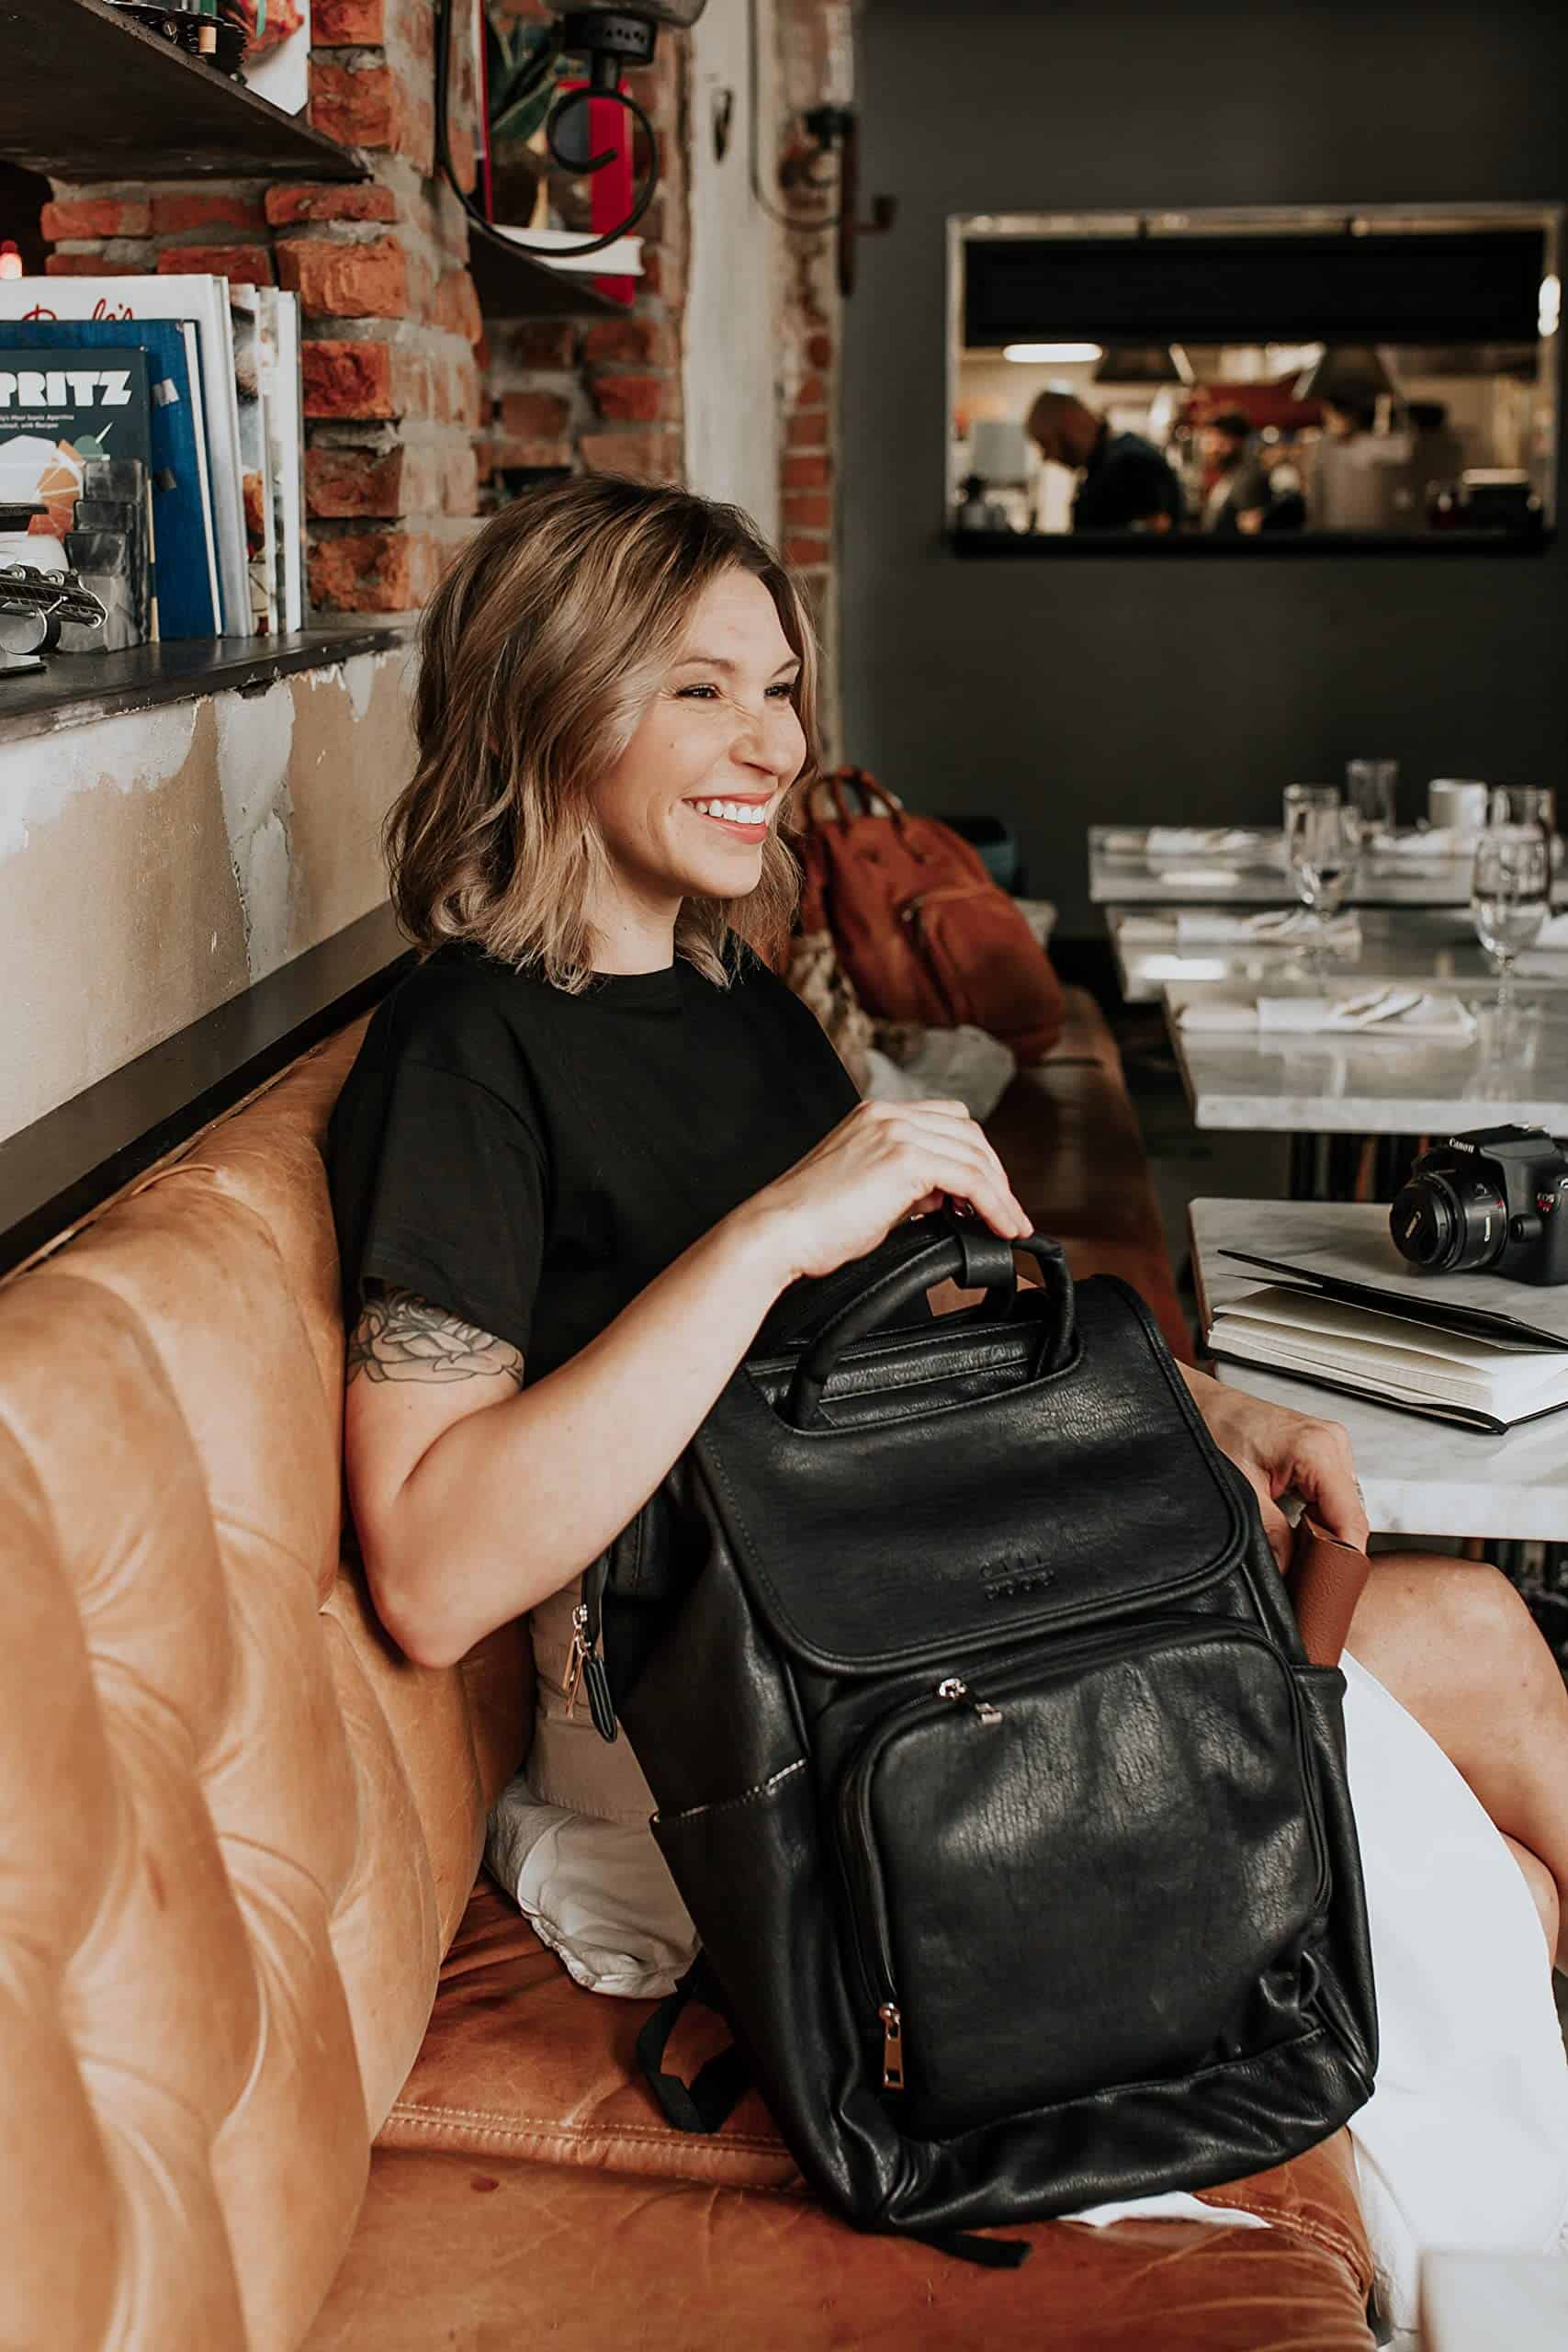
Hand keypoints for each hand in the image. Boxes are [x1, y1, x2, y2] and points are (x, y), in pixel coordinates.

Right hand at [744, 1097, 1032, 1286]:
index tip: (987, 1195)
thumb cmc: (810, 1224)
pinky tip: (999, 1225)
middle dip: (994, 1173)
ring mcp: (894, 1131)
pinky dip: (994, 1203)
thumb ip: (906, 1185)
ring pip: (974, 1154)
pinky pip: (970, 1178)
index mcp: (874, 1116)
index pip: (946, 1122)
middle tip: (1006, 1213)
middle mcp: (886, 1115)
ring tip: (1009, 1225)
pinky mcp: (903, 1158)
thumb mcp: (867, 1192)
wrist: (776, 1233)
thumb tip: (944, 1200)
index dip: (974, 1158)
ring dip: (1000, 1193)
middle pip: (968, 1132)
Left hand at [1180, 1364, 1367, 1570]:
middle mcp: (1332, 1444)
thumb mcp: (1240, 1489)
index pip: (1351, 1520)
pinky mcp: (1321, 1451)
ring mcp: (1330, 1446)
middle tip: (1307, 1576)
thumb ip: (1269, 1533)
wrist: (1200, 1404)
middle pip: (1351, 1516)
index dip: (1343, 1559)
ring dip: (1325, 1533)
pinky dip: (1318, 1516)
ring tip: (1298, 1551)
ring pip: (1343, 1508)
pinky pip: (1331, 1495)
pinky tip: (1297, 1527)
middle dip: (1332, 1550)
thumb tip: (1288, 1570)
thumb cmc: (1212, 1427)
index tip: (1328, 1586)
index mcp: (1318, 1449)